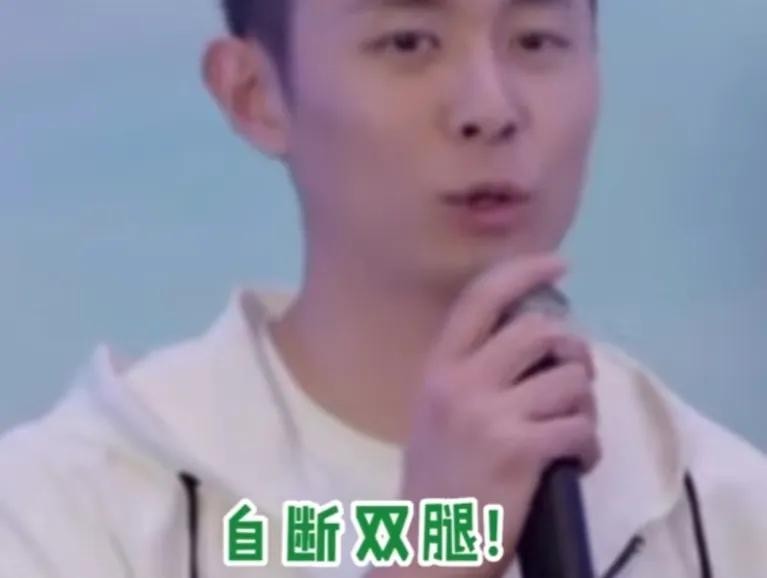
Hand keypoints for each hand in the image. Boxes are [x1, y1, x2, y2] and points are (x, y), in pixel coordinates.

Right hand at [396, 254, 599, 577]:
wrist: (431, 545)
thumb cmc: (436, 481)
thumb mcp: (435, 415)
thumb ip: (468, 375)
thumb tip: (531, 345)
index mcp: (438, 369)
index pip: (480, 299)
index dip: (523, 272)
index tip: (558, 264)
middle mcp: (460, 383)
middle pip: (539, 331)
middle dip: (572, 349)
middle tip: (574, 373)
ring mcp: (490, 415)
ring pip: (570, 379)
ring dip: (585, 405)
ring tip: (573, 428)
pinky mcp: (521, 450)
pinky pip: (580, 428)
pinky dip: (589, 445)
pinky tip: (576, 461)